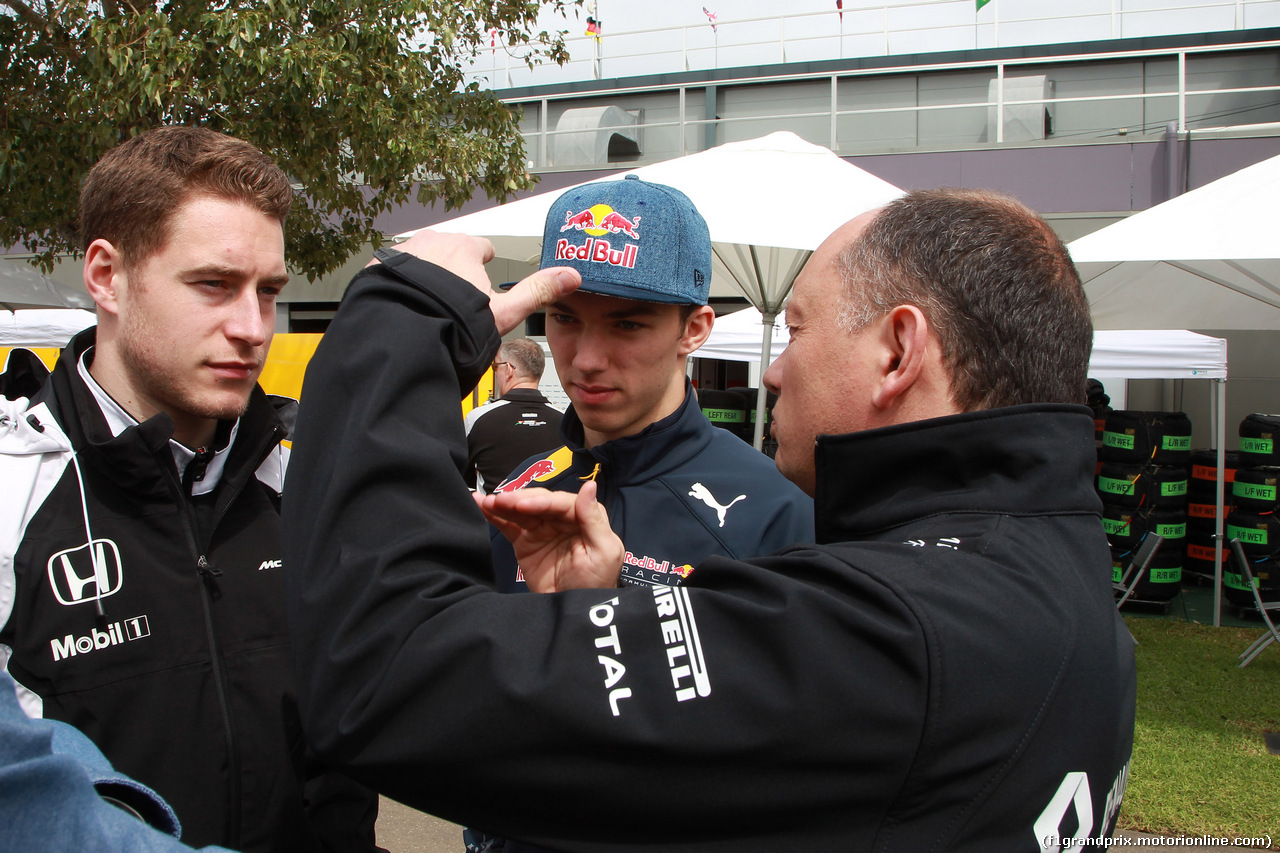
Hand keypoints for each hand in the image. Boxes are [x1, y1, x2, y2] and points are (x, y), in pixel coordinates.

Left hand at [375, 230, 580, 334]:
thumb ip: (537, 291)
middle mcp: (433, 242)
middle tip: (454, 305)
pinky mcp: (378, 267)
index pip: (480, 248)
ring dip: (425, 278)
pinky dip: (401, 286)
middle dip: (452, 273)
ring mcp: (403, 253)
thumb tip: (572, 275)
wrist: (403, 334)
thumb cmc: (455, 325)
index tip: (480, 286)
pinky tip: (406, 309)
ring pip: (420, 261)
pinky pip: (394, 272)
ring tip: (429, 309)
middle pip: (448, 253)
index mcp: (464, 248)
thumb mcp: (504, 312)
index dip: (483, 268)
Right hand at [476, 481, 623, 591]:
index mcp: (584, 518)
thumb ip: (594, 518)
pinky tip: (481, 504)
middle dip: (518, 501)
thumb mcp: (604, 552)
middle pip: (538, 502)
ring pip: (521, 511)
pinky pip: (509, 525)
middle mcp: (562, 520)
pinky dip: (495, 515)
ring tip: (486, 502)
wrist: (571, 612)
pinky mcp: (525, 542)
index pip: (561, 503)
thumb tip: (590, 485)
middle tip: (498, 501)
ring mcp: (542, 530)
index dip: (540, 501)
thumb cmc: (595, 584)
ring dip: (503, 504)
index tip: (521, 505)